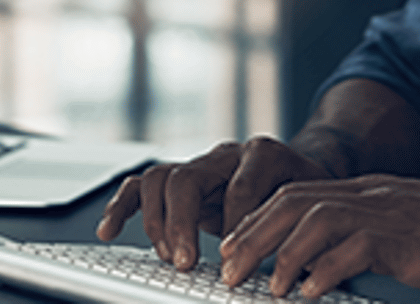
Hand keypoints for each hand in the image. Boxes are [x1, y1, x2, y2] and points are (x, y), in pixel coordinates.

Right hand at [97, 136, 333, 269]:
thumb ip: (296, 226)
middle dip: (182, 224)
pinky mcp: (180, 181)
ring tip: (168, 256)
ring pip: (160, 179)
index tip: (235, 264)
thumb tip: (291, 265)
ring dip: (157, 222)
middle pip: (187, 178)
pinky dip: (122, 207)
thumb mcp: (311, 206)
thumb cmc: (305, 192)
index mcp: (263, 154)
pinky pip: (142, 187)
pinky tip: (108, 231)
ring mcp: (200, 165)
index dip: (236, 229)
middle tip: (186, 263)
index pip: (240, 189)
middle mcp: (226, 154)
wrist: (301, 172)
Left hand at [218, 174, 419, 299]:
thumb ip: (376, 241)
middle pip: (293, 203)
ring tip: (258, 286)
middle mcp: (375, 195)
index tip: (234, 250)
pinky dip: (320, 270)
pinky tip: (305, 292)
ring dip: (277, 253)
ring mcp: (389, 213)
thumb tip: (333, 270)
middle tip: (226, 271)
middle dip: (252, 236)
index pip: (300, 195)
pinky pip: (349, 249)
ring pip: (311, 220)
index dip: (260, 222)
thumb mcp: (416, 233)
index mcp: (374, 192)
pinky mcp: (404, 239)